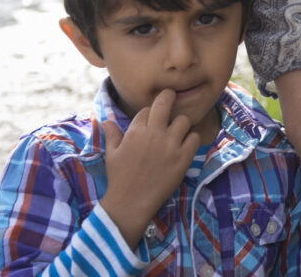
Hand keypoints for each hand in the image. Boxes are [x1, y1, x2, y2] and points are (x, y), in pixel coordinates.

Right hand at [99, 89, 199, 237]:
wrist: (130, 202)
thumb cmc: (119, 178)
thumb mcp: (111, 154)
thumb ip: (112, 135)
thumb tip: (106, 121)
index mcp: (135, 131)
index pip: (147, 109)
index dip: (150, 113)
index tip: (152, 120)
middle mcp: (154, 134)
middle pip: (166, 102)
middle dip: (169, 97)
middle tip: (172, 98)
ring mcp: (170, 145)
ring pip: (183, 120)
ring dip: (181, 125)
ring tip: (178, 133)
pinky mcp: (183, 158)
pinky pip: (195, 138)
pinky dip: (191, 140)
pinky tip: (185, 146)